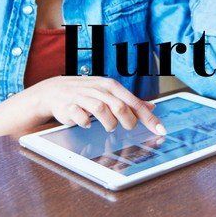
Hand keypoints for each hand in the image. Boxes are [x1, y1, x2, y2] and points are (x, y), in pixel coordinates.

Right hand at [31, 76, 165, 134]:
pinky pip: (81, 116)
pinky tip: (86, 123)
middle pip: (120, 106)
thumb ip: (130, 101)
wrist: (55, 90)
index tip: (160, 130)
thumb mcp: (109, 93)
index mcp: (111, 86)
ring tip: (107, 126)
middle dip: (127, 121)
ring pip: (102, 110)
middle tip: (126, 128)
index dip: (148, 118)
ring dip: (108, 123)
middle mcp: (98, 89)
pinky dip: (86, 122)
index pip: (134, 102)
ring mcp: (83, 96)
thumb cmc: (86, 93)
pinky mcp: (69, 106)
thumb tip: (152, 107)